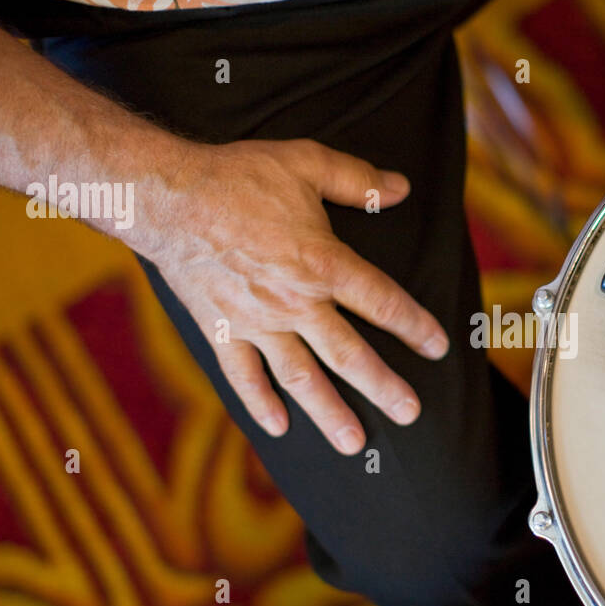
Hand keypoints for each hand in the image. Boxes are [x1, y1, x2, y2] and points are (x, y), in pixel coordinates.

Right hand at [147, 138, 449, 452]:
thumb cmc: (237, 176)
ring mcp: (256, 322)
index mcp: (322, 263)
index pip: (381, 301)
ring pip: (301, 376)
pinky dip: (260, 404)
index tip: (439, 347)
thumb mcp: (305, 162)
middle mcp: (294, 302)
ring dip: (329, 412)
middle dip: (382, 386)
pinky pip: (243, 376)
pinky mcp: (221, 330)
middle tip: (410, 414)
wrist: (166, 197)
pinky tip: (280, 428)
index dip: (414, 325)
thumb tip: (401, 188)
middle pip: (348, 353)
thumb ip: (356, 180)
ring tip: (354, 443)